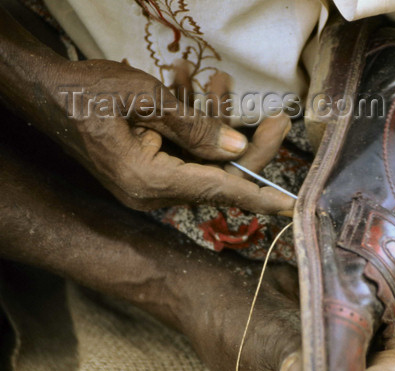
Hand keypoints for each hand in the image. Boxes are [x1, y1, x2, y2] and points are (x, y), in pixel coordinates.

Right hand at [45, 59, 293, 213]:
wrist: (42, 93)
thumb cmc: (86, 91)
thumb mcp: (145, 97)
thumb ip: (195, 126)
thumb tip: (237, 147)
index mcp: (149, 179)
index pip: (220, 189)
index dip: (260, 194)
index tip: (293, 205)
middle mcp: (150, 192)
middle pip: (218, 175)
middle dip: (249, 143)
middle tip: (279, 117)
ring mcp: (146, 185)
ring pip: (202, 161)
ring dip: (214, 121)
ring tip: (219, 81)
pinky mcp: (145, 173)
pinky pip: (182, 154)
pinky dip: (192, 124)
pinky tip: (191, 86)